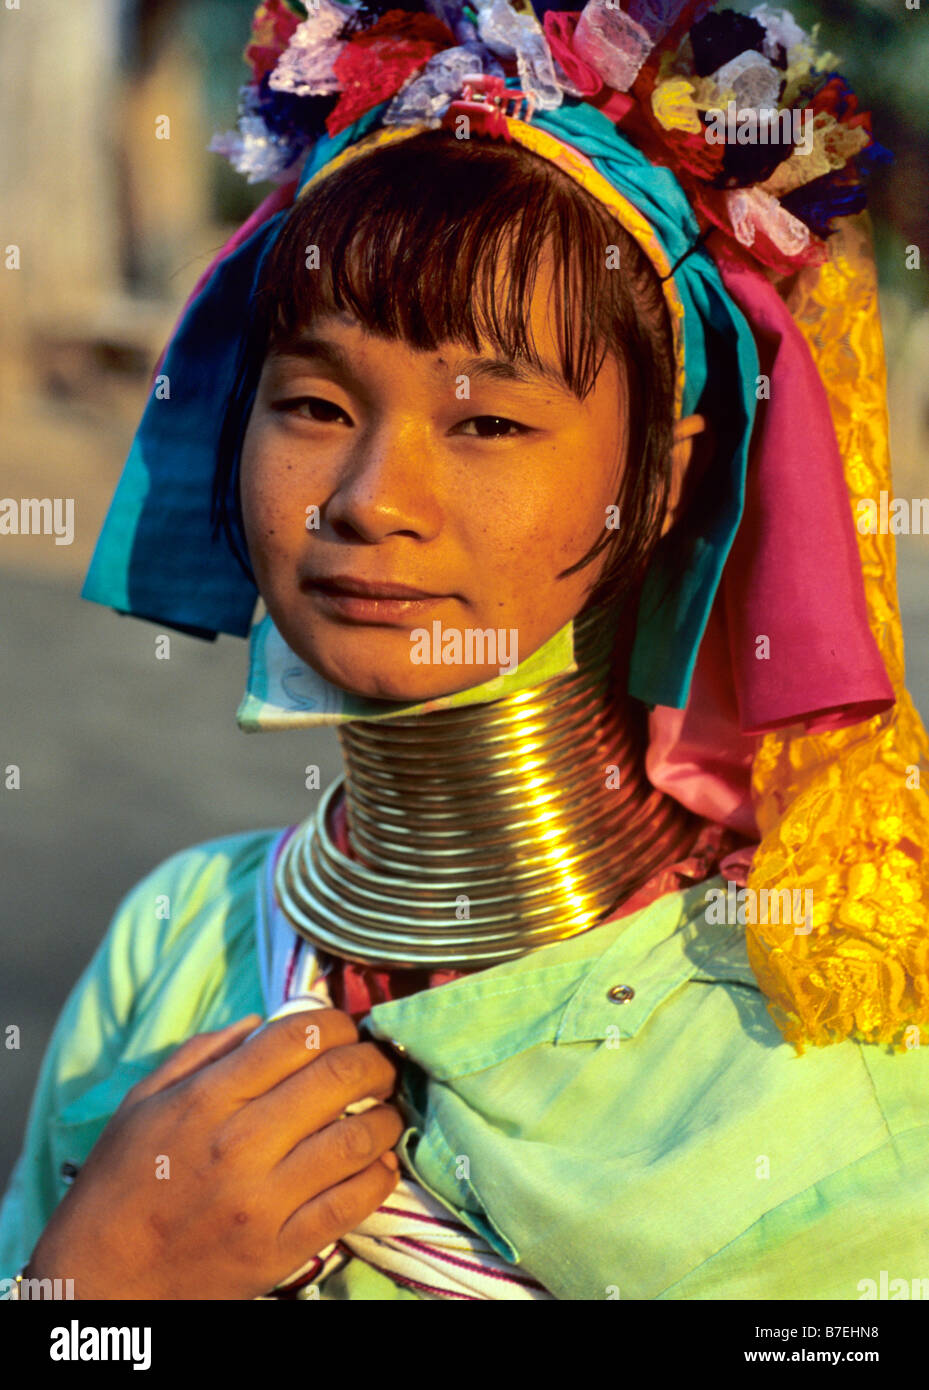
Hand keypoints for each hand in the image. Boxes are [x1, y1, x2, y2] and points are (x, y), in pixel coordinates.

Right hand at [27, 1010, 404, 1299]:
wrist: (102, 1276)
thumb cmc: (122, 1180)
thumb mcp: (145, 1101)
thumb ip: (203, 1052)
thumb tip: (262, 1022)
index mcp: (207, 1098)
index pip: (298, 1036)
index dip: (337, 1022)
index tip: (346, 1029)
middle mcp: (241, 1143)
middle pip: (339, 1077)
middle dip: (374, 1061)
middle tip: (379, 1065)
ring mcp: (264, 1199)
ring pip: (357, 1140)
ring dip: (386, 1118)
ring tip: (385, 1113)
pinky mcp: (280, 1249)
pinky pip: (352, 1204)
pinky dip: (380, 1177)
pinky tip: (380, 1163)